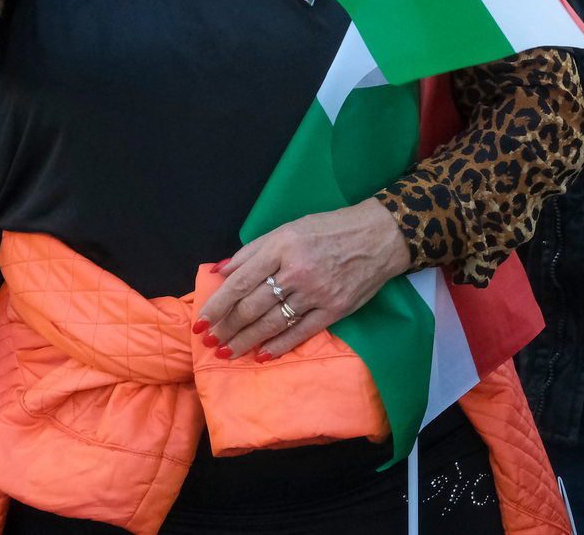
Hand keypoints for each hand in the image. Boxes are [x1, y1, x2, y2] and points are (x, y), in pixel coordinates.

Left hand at [198, 199, 410, 359]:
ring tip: (228, 352)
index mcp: (283, 247)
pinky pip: (300, 333)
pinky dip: (278, 346)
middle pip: (252, 307)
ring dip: (245, 341)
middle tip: (211, 342)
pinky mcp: (335, 309)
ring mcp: (317, 292)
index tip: (202, 322)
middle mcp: (297, 271)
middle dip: (227, 328)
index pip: (240, 282)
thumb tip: (221, 272)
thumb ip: (254, 251)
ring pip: (272, 323)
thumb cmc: (332, 228)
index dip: (217, 305)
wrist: (381, 236)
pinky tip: (262, 356)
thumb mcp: (290, 228)